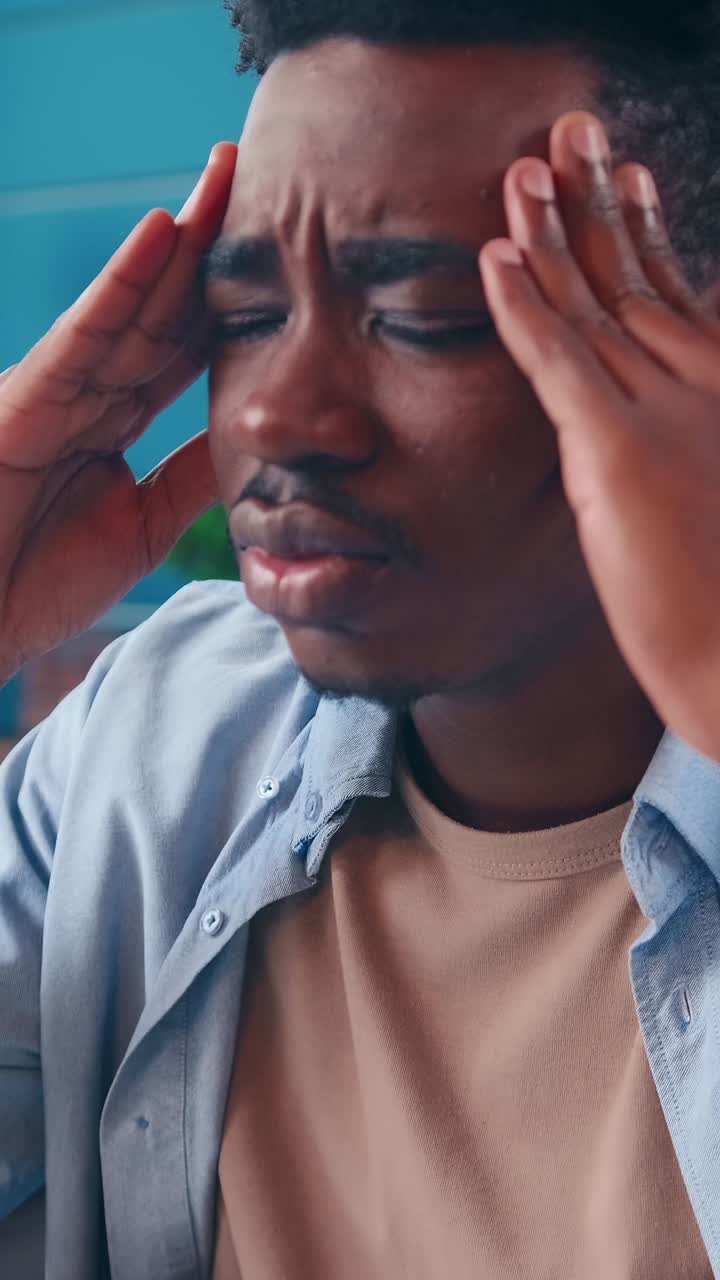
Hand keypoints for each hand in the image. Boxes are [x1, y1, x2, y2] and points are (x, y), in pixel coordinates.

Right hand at [0, 141, 236, 683]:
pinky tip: (164, 230)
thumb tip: (252, 440)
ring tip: (228, 175)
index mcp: (113, 420)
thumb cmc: (36, 580)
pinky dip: (124, 283)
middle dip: (213, 246)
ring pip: (132, 304)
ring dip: (181, 239)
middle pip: (163, 307)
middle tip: (266, 179)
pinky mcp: (26, 398)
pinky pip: (85, 333)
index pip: (183, 346)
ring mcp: (56, 388)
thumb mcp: (142, 525)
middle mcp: (87, 391)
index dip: (232, 300)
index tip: (287, 257)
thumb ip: (189, 476)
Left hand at [478, 110, 719, 763]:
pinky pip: (559, 361)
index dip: (644, 232)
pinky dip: (523, 306)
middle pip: (636, 277)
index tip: (623, 177)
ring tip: (522, 169)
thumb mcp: (708, 495)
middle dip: (598, 203)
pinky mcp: (618, 450)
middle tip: (570, 133)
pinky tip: (494, 256)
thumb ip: (683, 446)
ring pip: (595, 303)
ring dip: (553, 232)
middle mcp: (701, 386)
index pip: (676, 295)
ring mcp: (663, 413)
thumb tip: (641, 432)